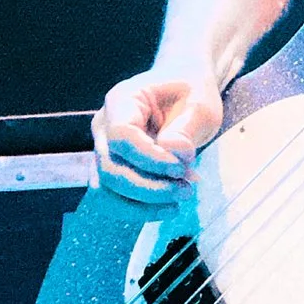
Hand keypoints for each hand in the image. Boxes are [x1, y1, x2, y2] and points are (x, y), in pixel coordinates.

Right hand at [92, 67, 222, 195]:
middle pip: (110, 169)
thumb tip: (175, 155)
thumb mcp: (199, 103)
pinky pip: (113, 200)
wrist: (185, 95)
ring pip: (105, 192)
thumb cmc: (191, 93)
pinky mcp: (112, 171)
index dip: (149, 159)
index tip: (181, 168)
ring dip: (141, 205)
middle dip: (149, 188)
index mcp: (122, 101)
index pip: (121, 137)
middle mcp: (104, 126)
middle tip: (186, 190)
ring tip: (179, 200)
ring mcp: (103, 150)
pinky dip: (139, 209)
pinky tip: (169, 207)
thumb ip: (186, 128)